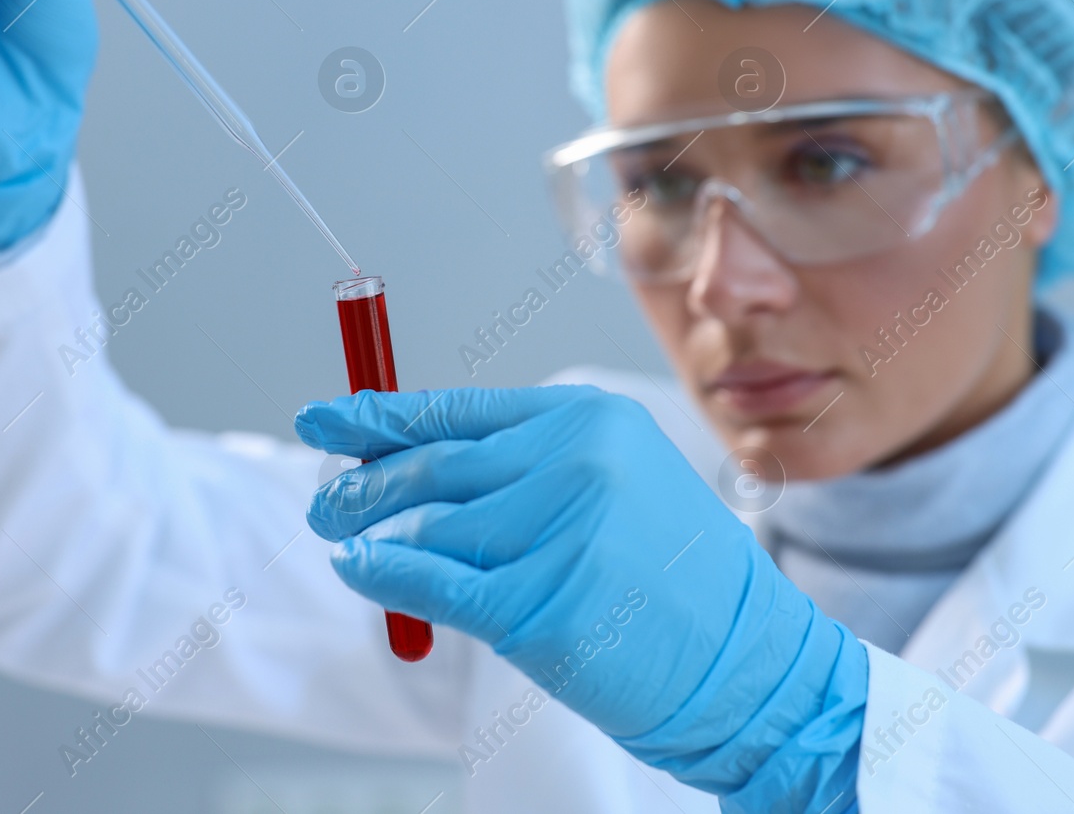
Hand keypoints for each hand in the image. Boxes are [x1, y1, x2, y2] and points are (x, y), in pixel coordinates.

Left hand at [297, 386, 867, 809]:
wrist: (749, 661)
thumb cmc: (674, 579)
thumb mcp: (614, 489)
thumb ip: (523, 472)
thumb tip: (413, 468)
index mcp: (590, 420)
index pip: (461, 411)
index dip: (382, 415)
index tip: (327, 418)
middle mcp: (574, 461)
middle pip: (436, 465)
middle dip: (367, 480)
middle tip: (324, 496)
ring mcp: (559, 530)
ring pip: (435, 526)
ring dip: (375, 530)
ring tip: (341, 535)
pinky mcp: (543, 603)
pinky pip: (438, 584)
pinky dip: (386, 574)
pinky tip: (359, 567)